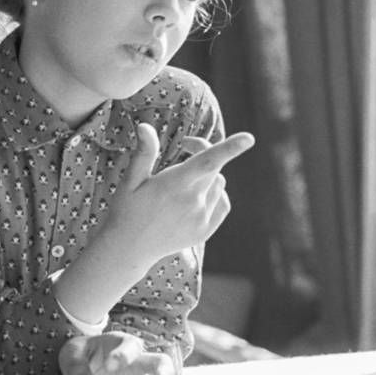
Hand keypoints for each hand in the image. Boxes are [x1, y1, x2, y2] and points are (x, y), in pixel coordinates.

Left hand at [59, 332, 174, 374]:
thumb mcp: (71, 355)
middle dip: (163, 372)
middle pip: (161, 364)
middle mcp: (137, 363)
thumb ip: (76, 368)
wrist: (81, 373)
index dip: (123, 355)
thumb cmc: (80, 356)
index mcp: (122, 344)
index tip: (109, 365)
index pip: (131, 346)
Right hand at [95, 124, 253, 267]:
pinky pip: (223, 202)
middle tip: (184, 148)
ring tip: (183, 181)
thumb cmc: (126, 209)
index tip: (249, 139)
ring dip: (208, 174)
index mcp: (174, 185)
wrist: (129, 248)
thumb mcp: (130, 180)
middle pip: (213, 166)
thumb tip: (145, 125)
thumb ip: (144, 153)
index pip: (207, 161)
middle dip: (202, 151)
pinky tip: (195, 196)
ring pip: (219, 183)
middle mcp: (192, 202)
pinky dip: (215, 193)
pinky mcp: (205, 230)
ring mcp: (201, 218)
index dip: (229, 148)